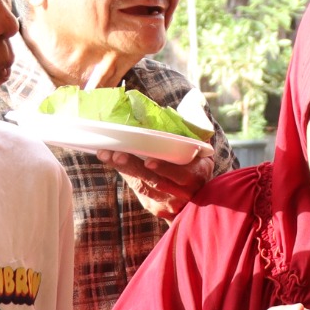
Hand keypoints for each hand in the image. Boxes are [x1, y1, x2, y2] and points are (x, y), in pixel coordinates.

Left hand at [97, 144, 216, 221]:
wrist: (197, 196)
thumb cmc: (195, 163)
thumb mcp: (201, 150)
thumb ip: (196, 132)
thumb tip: (192, 102)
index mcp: (198, 173)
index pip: (182, 173)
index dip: (165, 168)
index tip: (149, 161)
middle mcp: (185, 191)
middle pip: (156, 181)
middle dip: (135, 167)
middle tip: (118, 155)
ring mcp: (169, 202)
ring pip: (143, 186)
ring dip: (124, 169)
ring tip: (108, 154)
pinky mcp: (155, 206)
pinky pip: (138, 190)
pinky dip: (125, 174)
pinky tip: (112, 161)